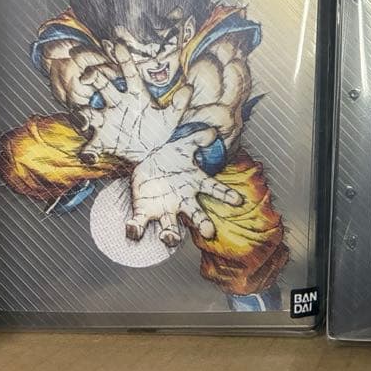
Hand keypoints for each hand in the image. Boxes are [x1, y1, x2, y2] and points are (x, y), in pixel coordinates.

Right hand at [78, 42, 190, 162]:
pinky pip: (90, 146)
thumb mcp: (171, 118)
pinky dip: (87, 151)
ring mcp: (107, 121)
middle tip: (87, 76)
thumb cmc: (159, 131)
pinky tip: (89, 155)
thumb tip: (189, 88)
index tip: (117, 45)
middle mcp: (118, 104)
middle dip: (93, 77)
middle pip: (103, 85)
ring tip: (85, 119)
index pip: (128, 73)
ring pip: (89, 112)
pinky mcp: (101, 141)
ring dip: (84, 114)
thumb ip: (179, 104)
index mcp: (135, 95)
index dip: (124, 59)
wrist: (151, 153)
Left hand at [127, 128, 243, 246]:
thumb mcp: (182, 146)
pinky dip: (136, 228)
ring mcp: (164, 209)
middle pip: (195, 215)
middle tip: (209, 231)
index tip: (238, 200)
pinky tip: (132, 229)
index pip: (214, 189)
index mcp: (194, 185)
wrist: (149, 167)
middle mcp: (182, 201)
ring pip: (170, 227)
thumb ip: (196, 139)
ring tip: (169, 237)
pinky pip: (140, 223)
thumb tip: (211, 133)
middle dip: (202, 224)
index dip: (226, 194)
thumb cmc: (170, 159)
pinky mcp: (144, 212)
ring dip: (170, 234)